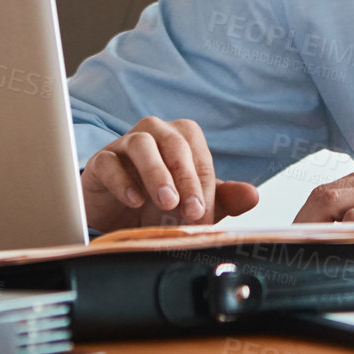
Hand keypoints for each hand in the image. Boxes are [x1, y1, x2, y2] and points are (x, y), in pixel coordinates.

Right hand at [81, 116, 259, 231]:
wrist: (117, 219)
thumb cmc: (158, 204)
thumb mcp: (194, 205)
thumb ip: (225, 199)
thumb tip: (253, 195)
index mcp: (182, 140)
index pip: (198, 154)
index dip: (203, 184)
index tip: (202, 212)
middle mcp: (155, 134)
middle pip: (174, 142)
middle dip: (185, 176)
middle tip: (188, 208)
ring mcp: (125, 144)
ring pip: (142, 144)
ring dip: (157, 173)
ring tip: (165, 201)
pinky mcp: (101, 161)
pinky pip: (110, 162)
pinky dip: (122, 180)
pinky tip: (134, 200)